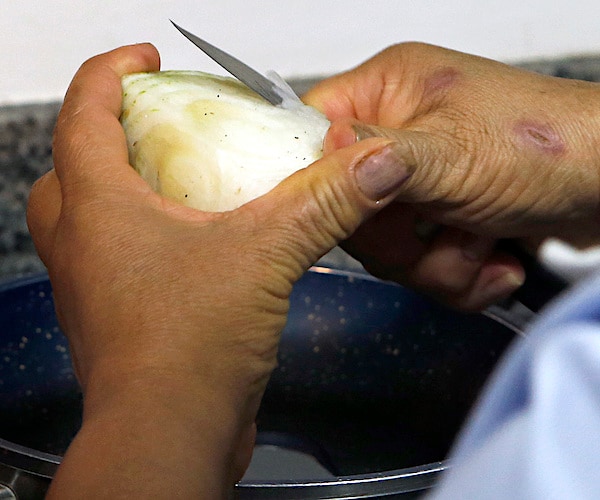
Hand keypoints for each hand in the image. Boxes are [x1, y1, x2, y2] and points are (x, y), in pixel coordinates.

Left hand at [26, 44, 408, 497]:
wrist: (170, 432)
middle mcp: (84, 245)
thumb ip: (322, 202)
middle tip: (149, 122)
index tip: (142, 61)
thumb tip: (368, 166)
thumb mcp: (266, 253)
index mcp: (99, 210)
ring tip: (171, 178)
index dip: (111, 74)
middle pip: (72, 166)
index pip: (83, 113)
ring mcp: (96, 285)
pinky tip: (193, 244)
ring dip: (121, 189)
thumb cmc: (185, 352)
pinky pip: (119, 260)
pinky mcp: (121, 317)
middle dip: (106, 133)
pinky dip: (145, 238)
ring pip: (89, 218)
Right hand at [304, 43, 599, 309]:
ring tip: (476, 244)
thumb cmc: (550, 145)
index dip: (317, 178)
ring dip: (434, 263)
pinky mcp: (441, 218)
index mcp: (391, 92)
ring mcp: (421, 181)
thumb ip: (381, 156)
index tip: (334, 212)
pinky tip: (492, 259)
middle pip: (346, 206)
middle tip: (431, 230)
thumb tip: (325, 153)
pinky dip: (455, 274)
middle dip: (396, 241)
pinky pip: (418, 264)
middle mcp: (400, 135)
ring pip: (384, 246)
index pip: (313, 131)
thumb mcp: (453, 152)